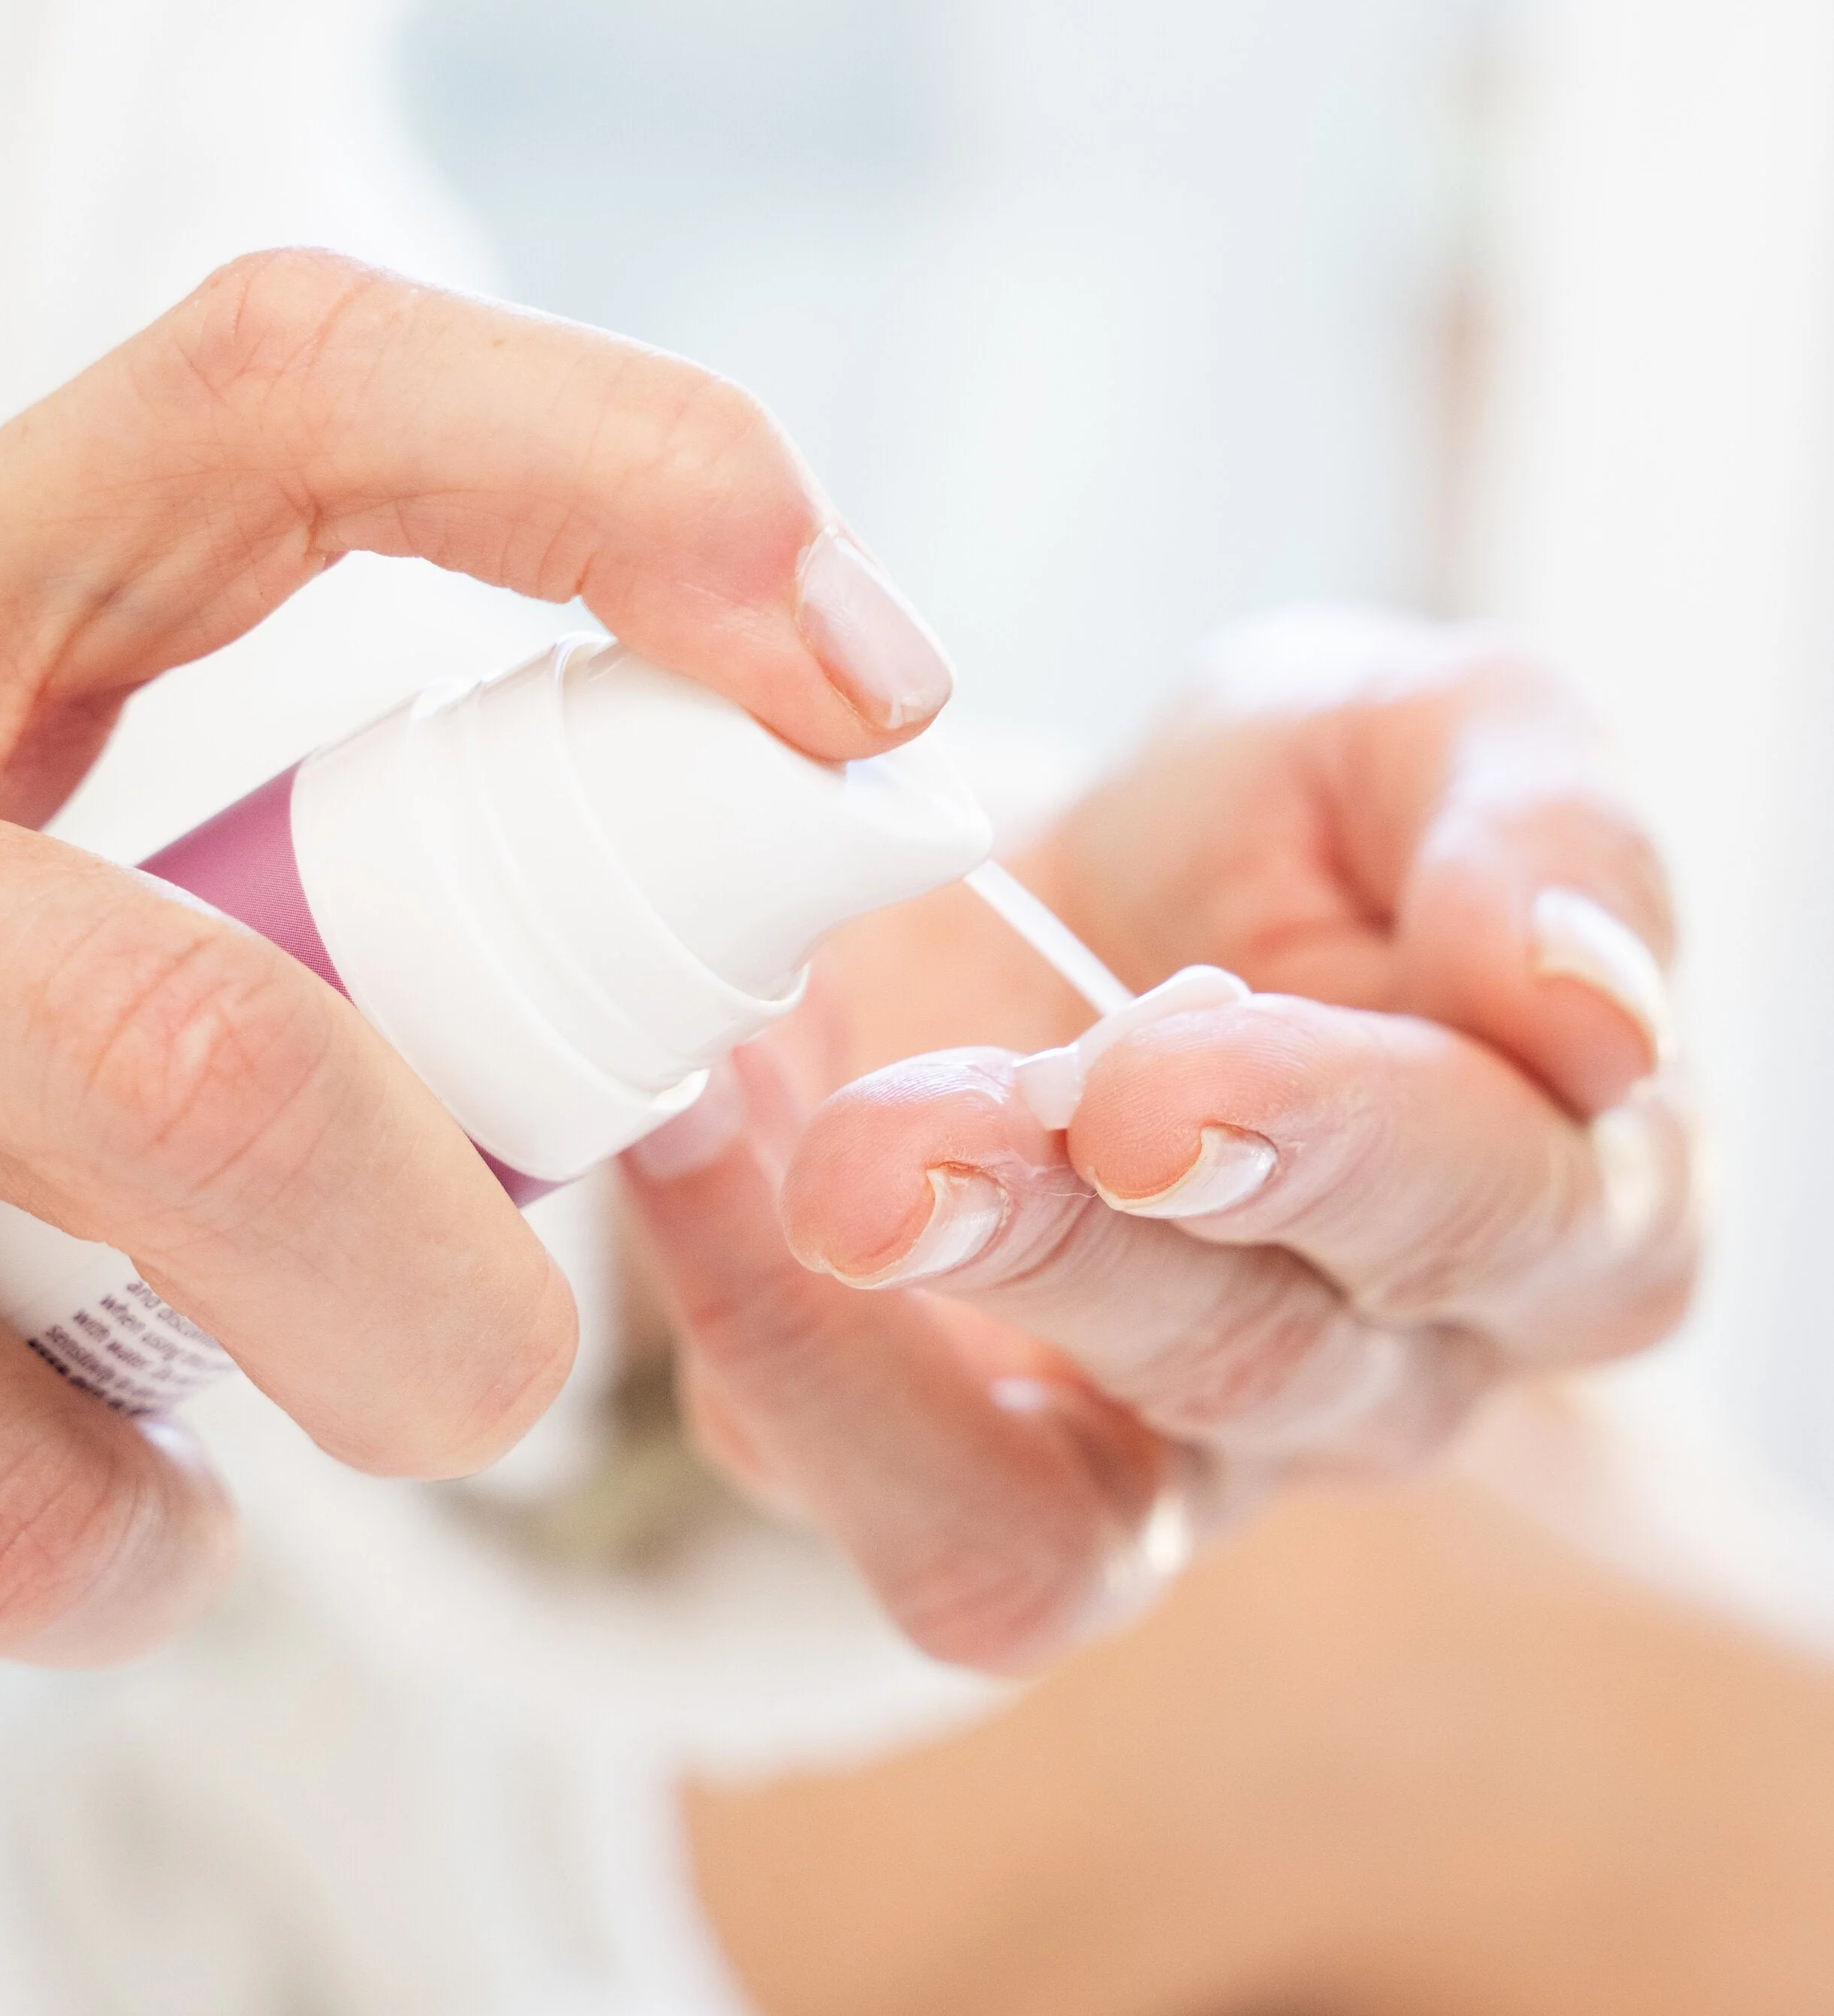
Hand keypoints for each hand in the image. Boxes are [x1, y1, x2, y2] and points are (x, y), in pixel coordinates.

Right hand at [0, 248, 952, 1766]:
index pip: (288, 398)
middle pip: (208, 1074)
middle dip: (425, 1298)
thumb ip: (334, 838)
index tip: (873, 693)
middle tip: (478, 1377)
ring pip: (19, 1477)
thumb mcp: (35, 825)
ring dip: (140, 1547)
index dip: (624, 482)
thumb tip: (761, 879)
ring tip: (116, 1498)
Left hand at [626, 608, 1696, 1670]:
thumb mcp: (1433, 740)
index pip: (1496, 1214)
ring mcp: (1153, 1460)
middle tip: (892, 1144)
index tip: (1152, 1076)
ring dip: (873, 1363)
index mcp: (1545, 1198)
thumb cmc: (1291, 823)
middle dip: (1060, 1248)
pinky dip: (743, 1339)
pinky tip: (681, 1139)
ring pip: (1038, 1529)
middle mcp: (1370, 1375)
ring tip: (757, 1163)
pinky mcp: (956, 1469)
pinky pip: (854, 1483)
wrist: (1087, 891)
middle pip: (1251, 1363)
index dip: (1330, 1148)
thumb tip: (1588, 1006)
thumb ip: (1541, 839)